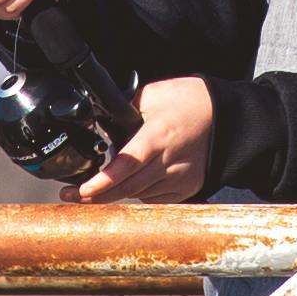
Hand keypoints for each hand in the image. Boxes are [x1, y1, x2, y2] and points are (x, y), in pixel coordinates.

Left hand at [70, 74, 214, 203]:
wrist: (226, 116)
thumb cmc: (188, 102)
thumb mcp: (151, 96)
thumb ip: (124, 111)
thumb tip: (101, 124)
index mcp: (158, 135)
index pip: (127, 164)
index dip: (104, 181)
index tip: (83, 191)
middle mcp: (170, 161)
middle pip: (128, 187)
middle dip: (97, 195)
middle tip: (71, 196)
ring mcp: (180, 178)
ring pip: (139, 195)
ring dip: (116, 194)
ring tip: (94, 191)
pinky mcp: (187, 188)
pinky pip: (155, 199)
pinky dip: (139, 193)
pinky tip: (131, 183)